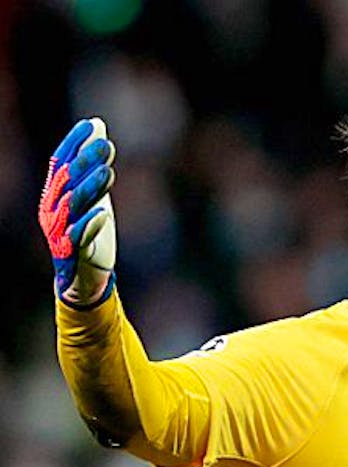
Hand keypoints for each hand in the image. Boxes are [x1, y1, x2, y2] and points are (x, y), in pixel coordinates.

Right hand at [38, 117, 117, 307]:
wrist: (85, 274)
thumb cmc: (89, 229)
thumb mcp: (94, 193)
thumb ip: (93, 162)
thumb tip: (97, 124)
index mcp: (55, 195)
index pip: (60, 163)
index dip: (74, 144)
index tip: (91, 126)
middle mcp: (52, 211)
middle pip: (67, 183)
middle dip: (86, 163)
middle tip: (106, 146)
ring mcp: (60, 233)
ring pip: (73, 208)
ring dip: (90, 189)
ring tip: (108, 172)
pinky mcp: (73, 254)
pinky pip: (79, 239)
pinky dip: (90, 226)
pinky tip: (104, 214)